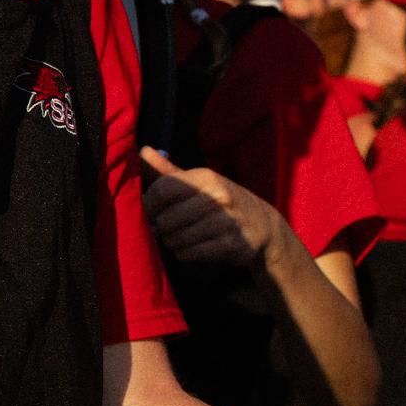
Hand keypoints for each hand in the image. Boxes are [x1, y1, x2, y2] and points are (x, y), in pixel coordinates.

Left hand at [140, 149, 280, 267]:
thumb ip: (170, 171)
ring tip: (177, 238)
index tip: (145, 211)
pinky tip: (190, 249)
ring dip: (171, 242)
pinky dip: (184, 254)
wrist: (263, 226)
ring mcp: (226, 222)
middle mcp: (218, 197)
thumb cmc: (222, 201)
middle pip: (167, 218)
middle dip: (159, 227)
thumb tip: (143, 151)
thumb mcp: (201, 182)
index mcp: (208, 178)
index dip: (148, 203)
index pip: (164, 189)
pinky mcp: (230, 245)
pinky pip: (189, 254)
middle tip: (162, 229)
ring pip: (176, 239)